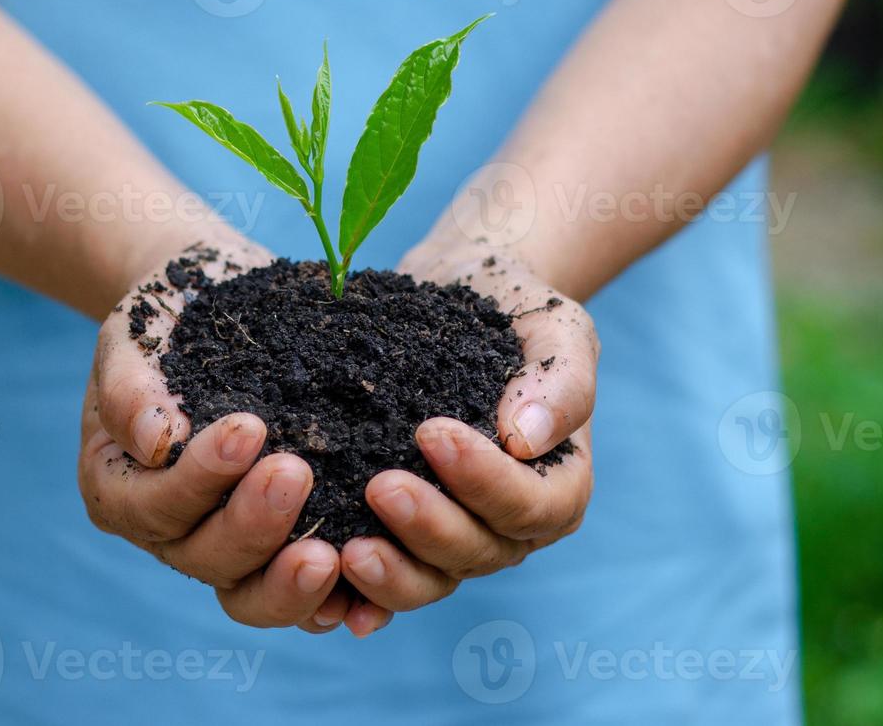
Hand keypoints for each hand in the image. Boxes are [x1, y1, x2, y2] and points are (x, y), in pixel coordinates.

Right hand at [77, 232, 352, 632]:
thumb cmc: (166, 321)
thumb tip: (155, 441)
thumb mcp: (133, 337)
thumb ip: (130, 387)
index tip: (250, 428)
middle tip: (296, 472)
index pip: (154, 506)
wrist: (216, 309)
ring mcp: (224, 546)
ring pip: (250, 594)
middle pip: (204, 558)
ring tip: (334, 552)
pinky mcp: (279, 547)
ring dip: (289, 582)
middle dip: (251, 524)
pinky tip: (363, 586)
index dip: (199, 479)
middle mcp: (169, 532)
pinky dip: (331, 598)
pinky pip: (302, 594)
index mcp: (121, 489)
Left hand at [335, 243, 597, 622]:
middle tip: (379, 487)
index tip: (432, 430)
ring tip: (345, 548)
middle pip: (476, 552)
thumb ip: (560, 382)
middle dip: (428, 527)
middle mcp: (508, 525)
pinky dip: (356, 591)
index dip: (484, 482)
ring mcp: (454, 533)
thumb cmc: (515, 309)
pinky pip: (384, 572)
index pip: (530, 506)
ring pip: (429, 578)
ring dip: (390, 572)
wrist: (458, 291)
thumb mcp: (556, 330)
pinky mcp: (402, 530)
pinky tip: (323, 588)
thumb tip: (526, 439)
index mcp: (557, 486)